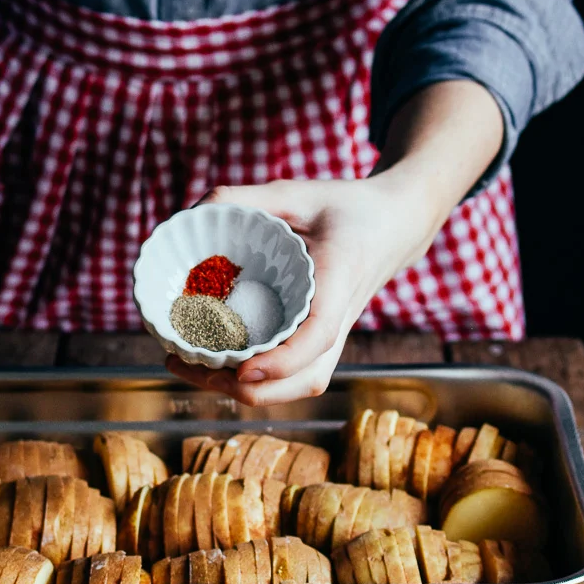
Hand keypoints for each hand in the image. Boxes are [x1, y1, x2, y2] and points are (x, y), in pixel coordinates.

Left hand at [166, 169, 444, 405]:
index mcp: (339, 279)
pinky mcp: (324, 342)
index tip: (243, 370)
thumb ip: (245, 198)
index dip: (282, 360)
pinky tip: (215, 364)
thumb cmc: (346, 208)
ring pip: (300, 385)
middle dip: (249, 388)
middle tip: (189, 366)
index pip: (319, 334)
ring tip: (192, 370)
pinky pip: (295, 375)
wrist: (393, 225)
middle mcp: (341, 319)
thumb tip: (193, 212)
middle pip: (305, 378)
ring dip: (249, 391)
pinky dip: (258, 381)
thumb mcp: (296, 192)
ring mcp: (335, 337)